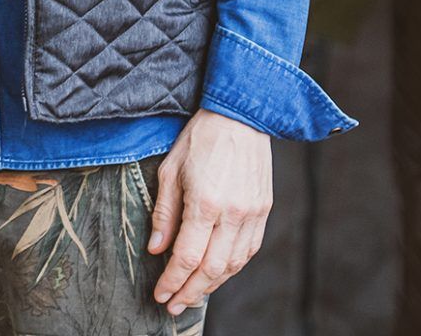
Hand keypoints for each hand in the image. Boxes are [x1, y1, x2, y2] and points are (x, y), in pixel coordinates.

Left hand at [145, 108, 273, 315]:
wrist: (241, 114)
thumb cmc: (201, 137)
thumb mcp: (171, 169)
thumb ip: (165, 213)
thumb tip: (156, 249)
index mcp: (206, 202)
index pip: (187, 256)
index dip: (172, 281)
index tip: (160, 294)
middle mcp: (233, 212)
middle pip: (212, 268)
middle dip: (191, 292)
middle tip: (174, 306)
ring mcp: (253, 212)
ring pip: (234, 264)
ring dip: (212, 284)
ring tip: (193, 294)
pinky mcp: (264, 209)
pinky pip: (250, 249)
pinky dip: (233, 267)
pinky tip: (218, 272)